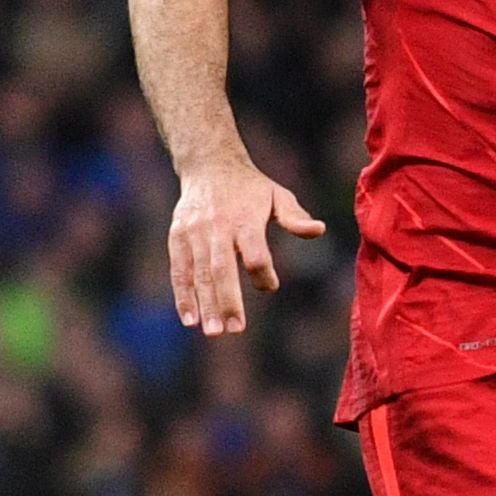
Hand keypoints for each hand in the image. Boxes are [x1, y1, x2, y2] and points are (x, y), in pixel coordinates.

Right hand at [167, 159, 326, 335]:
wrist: (208, 164)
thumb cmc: (250, 188)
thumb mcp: (277, 195)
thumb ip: (295, 218)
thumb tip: (319, 230)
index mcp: (244, 219)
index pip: (254, 252)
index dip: (262, 272)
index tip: (270, 285)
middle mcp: (217, 227)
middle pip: (221, 268)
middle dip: (227, 300)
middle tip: (234, 330)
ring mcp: (194, 233)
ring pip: (198, 273)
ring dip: (204, 304)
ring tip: (212, 332)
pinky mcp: (177, 236)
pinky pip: (179, 270)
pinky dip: (182, 295)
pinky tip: (190, 319)